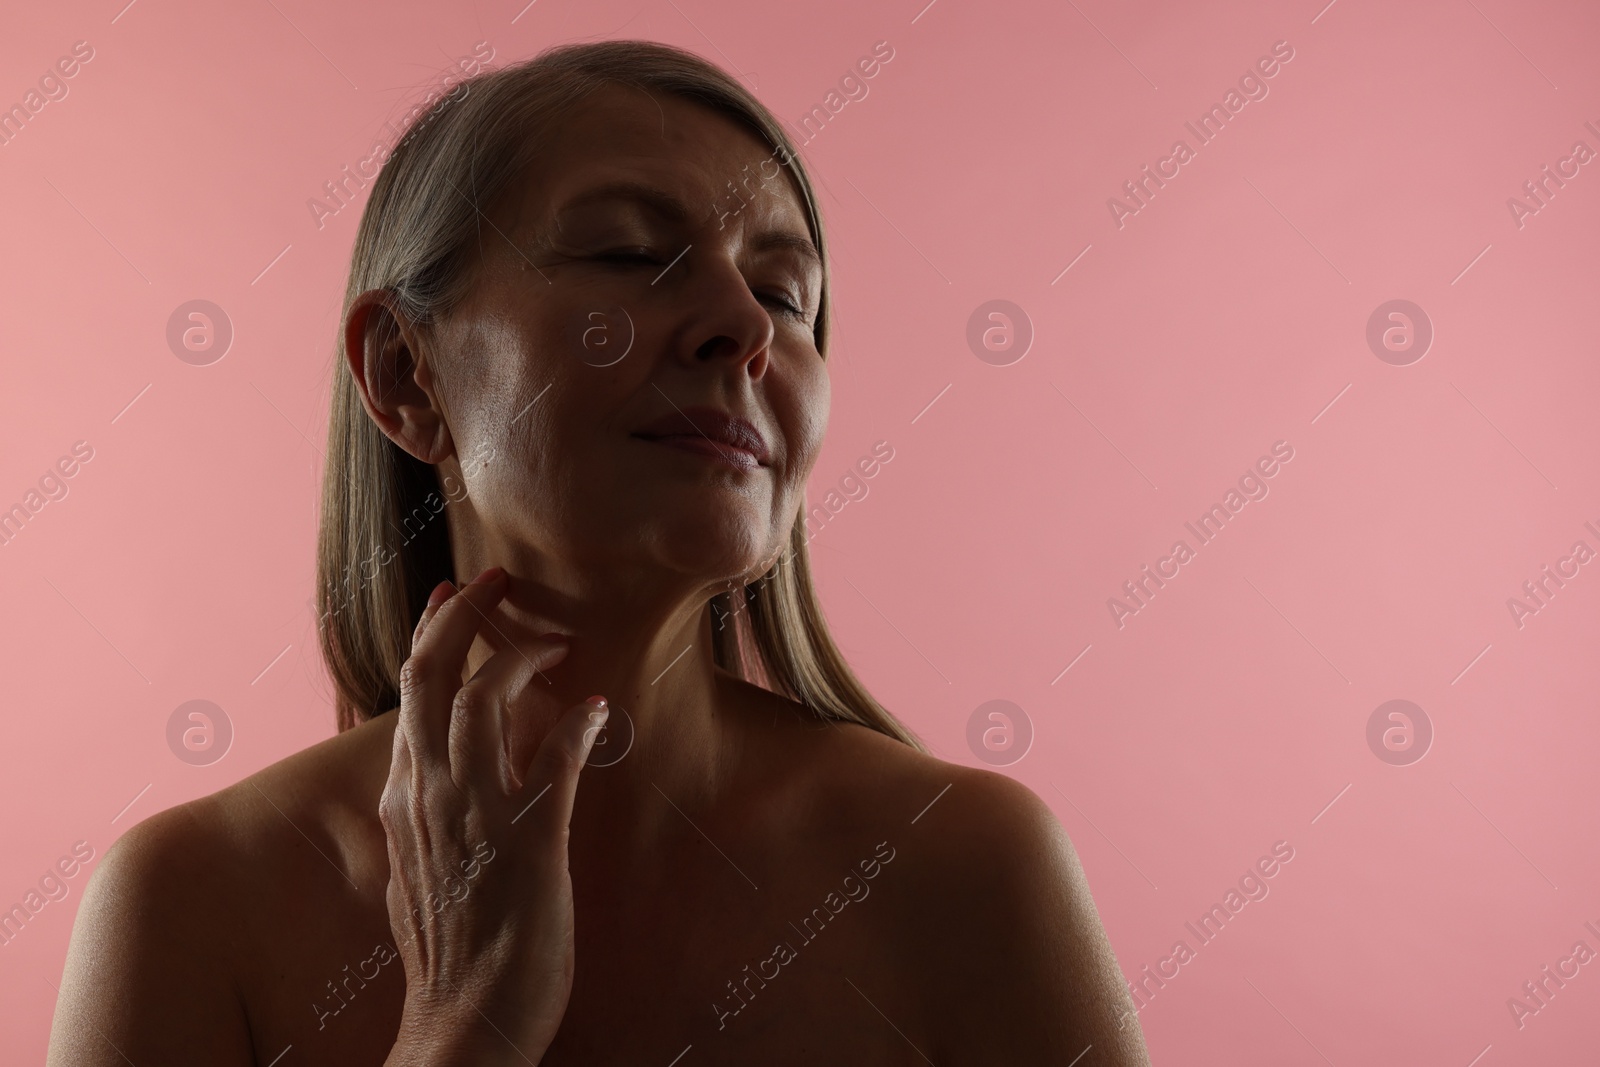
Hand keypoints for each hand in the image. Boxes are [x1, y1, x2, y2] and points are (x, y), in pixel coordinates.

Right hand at [379, 566, 606, 1064]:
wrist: (465, 1021)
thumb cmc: (449, 948)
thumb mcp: (416, 866)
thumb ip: (424, 809)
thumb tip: (429, 768)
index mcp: (405, 797)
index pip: (409, 691)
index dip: (433, 634)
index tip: (455, 597)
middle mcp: (431, 795)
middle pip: (435, 675)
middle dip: (468, 616)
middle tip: (501, 582)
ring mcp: (478, 816)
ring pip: (487, 699)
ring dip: (526, 657)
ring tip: (558, 645)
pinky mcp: (530, 842)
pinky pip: (555, 758)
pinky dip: (578, 724)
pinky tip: (597, 713)